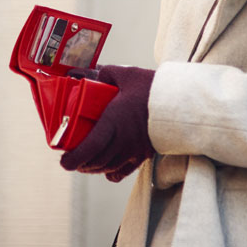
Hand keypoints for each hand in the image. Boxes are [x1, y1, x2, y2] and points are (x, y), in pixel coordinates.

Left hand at [60, 65, 155, 181]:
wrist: (182, 101)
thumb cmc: (153, 87)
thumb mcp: (127, 74)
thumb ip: (107, 73)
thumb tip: (92, 73)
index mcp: (114, 121)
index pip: (90, 147)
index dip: (74, 159)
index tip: (64, 162)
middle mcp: (123, 140)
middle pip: (96, 161)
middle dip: (80, 164)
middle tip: (71, 159)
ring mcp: (134, 149)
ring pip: (108, 167)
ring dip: (94, 168)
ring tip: (85, 162)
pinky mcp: (145, 154)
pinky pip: (124, 171)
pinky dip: (111, 172)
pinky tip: (106, 168)